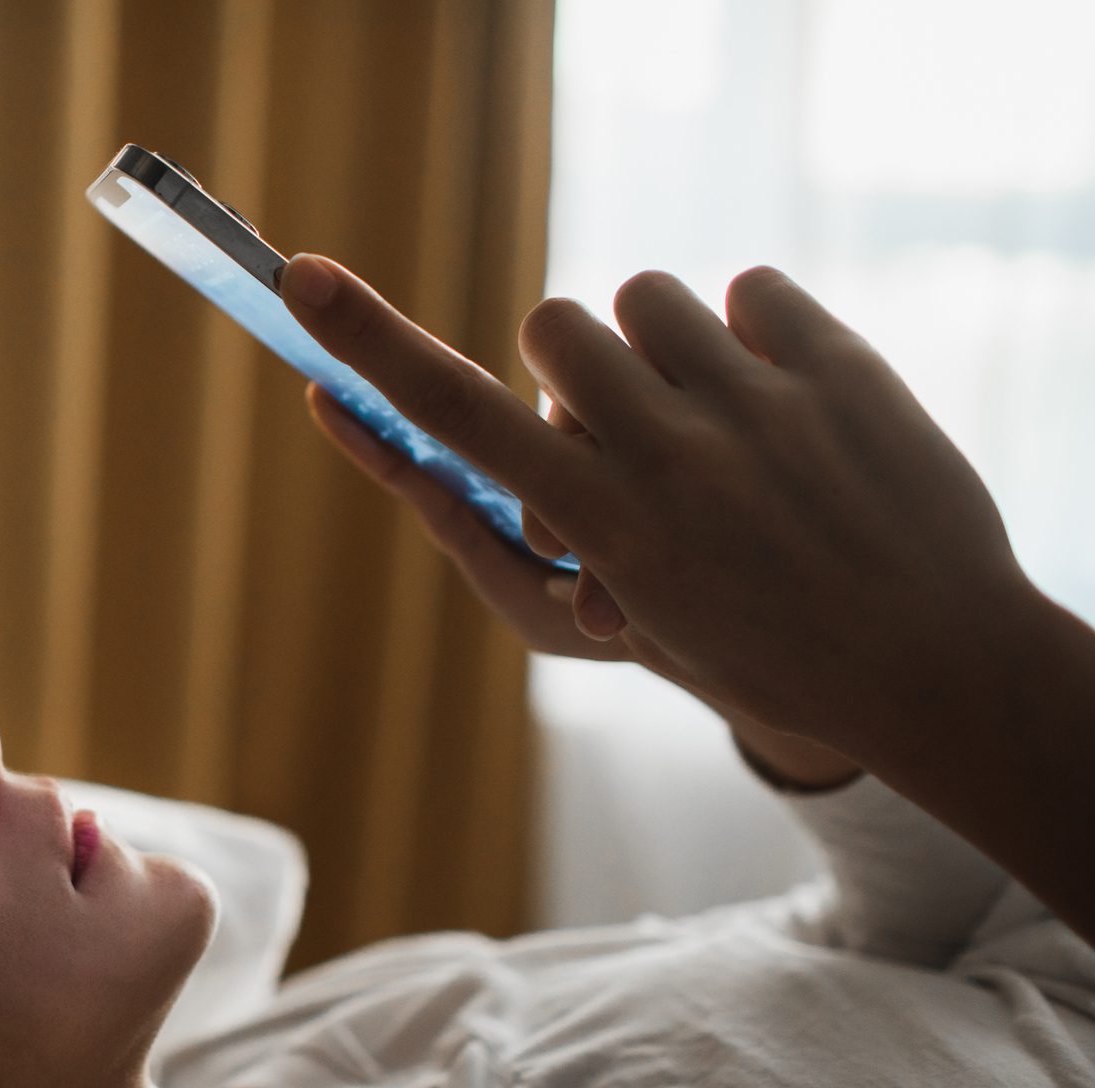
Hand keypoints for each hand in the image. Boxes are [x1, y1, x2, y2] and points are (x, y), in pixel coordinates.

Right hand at [278, 254, 1046, 768]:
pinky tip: (781, 403)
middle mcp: (666, 458)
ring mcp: (759, 408)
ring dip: (659, 348)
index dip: (369, 344)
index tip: (303, 281)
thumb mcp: (617, 618)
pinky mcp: (838, 370)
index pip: (452, 416)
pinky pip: (747, 289)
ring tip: (710, 425)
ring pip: (646, 298)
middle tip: (622, 430)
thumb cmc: (741, 647)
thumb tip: (490, 475)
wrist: (925, 667)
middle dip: (567, 361)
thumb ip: (544, 540)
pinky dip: (751, 332)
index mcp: (597, 524)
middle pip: (554, 326)